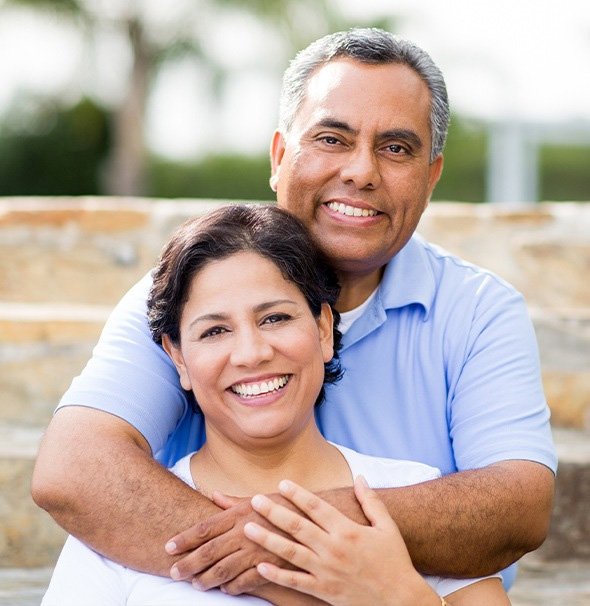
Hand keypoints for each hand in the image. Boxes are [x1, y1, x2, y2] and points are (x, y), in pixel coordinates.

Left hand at [165, 493, 292, 593]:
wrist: (318, 518)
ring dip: (206, 579)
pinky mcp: (271, 566)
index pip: (205, 527)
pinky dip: (232, 587)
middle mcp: (245, 532)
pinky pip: (246, 581)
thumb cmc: (287, 505)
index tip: (168, 546)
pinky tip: (225, 590)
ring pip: (223, 569)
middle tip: (173, 572)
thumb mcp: (259, 499)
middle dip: (188, 563)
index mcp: (240, 514)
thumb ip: (233, 502)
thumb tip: (213, 495)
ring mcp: (257, 550)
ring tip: (194, 584)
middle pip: (209, 551)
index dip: (185, 538)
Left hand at [244, 476, 438, 605]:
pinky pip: (295, 582)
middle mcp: (333, 549)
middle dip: (274, 512)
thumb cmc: (395, 561)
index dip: (298, 494)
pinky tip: (259, 567)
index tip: (282, 483)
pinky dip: (277, 575)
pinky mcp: (324, 591)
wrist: (401, 601)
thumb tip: (359, 477)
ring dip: (267, 540)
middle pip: (297, 526)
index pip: (317, 507)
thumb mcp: (387, 527)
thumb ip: (371, 501)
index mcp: (347, 530)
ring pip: (290, 553)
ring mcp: (326, 571)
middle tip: (254, 501)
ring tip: (247, 529)